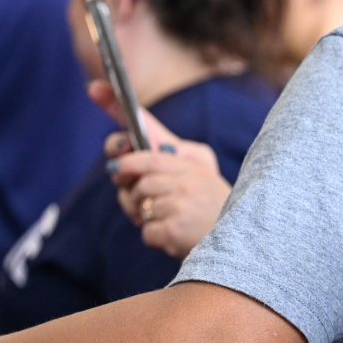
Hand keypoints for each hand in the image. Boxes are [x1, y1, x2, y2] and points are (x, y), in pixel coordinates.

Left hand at [89, 80, 230, 259]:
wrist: (245, 244)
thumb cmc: (213, 210)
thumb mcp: (199, 174)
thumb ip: (164, 160)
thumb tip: (118, 161)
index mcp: (190, 161)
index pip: (149, 135)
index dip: (120, 120)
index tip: (98, 99)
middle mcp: (187, 176)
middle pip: (135, 177)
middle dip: (134, 194)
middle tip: (149, 204)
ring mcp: (182, 202)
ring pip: (137, 203)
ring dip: (145, 217)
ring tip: (170, 221)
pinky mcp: (177, 228)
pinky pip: (146, 231)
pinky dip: (156, 238)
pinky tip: (176, 237)